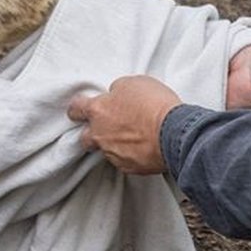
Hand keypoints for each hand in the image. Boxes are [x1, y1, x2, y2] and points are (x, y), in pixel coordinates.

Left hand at [67, 76, 181, 174]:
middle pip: (84, 137)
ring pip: (106, 150)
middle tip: (105, 126)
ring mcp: (113, 154)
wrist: (174, 132)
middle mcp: (100, 135)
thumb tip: (115, 95)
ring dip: (114, 144)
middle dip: (91, 132)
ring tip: (131, 136)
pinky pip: (124, 161)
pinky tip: (142, 147)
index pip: (75, 109)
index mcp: (98, 110)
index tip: (79, 109)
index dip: (77, 109)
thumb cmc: (155, 104)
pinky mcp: (129, 168)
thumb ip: (117, 90)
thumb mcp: (133, 83)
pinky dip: (130, 155)